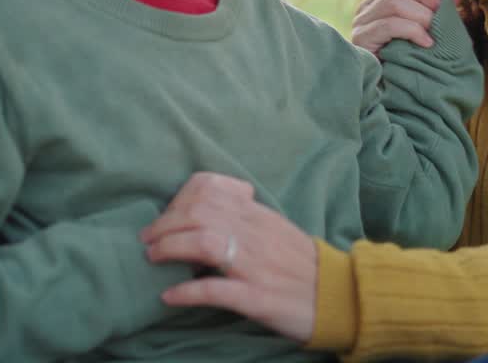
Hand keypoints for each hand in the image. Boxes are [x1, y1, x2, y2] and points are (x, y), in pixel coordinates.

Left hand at [140, 172, 318, 341]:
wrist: (339, 295)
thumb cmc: (302, 264)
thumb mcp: (275, 229)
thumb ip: (244, 218)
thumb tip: (203, 213)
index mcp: (258, 215)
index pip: (211, 189)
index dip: (179, 199)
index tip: (166, 217)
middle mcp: (255, 234)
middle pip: (199, 212)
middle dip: (165, 224)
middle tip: (148, 240)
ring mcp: (256, 265)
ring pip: (204, 242)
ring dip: (170, 248)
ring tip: (153, 258)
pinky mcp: (257, 297)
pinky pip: (216, 291)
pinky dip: (187, 292)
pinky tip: (169, 296)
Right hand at [353, 0, 455, 53]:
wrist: (400, 99)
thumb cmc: (417, 63)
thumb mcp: (436, 31)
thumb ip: (443, 8)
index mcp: (387, 0)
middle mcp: (370, 7)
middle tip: (437, 11)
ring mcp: (364, 23)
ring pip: (393, 0)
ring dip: (419, 16)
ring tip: (430, 34)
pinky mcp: (363, 40)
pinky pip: (390, 23)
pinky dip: (413, 31)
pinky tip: (424, 44)